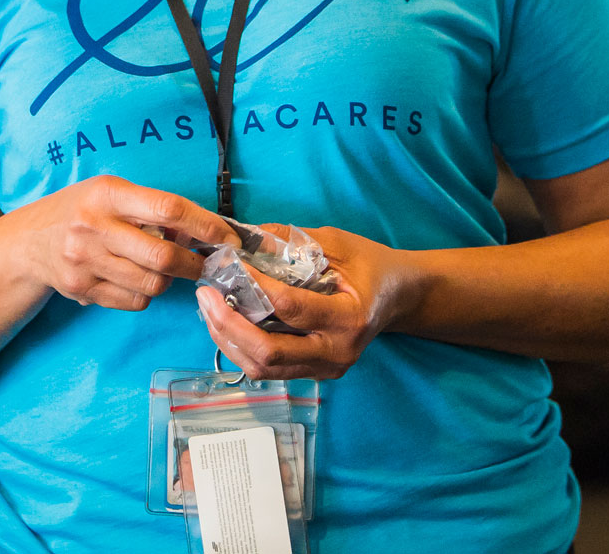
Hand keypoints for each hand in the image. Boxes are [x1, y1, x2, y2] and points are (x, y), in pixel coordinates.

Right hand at [16, 177, 235, 312]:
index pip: (167, 209)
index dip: (204, 225)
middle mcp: (94, 227)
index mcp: (107, 194)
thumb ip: (151, 207)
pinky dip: (145, 293)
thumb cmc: (83, 210)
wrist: (30, 241)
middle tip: (206, 263)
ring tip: (164, 267)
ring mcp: (86, 262)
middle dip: (194, 263)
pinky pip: (134, 301)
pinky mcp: (82, 290)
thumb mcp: (111, 193)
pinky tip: (136, 277)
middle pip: (163, 256)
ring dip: (169, 280)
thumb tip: (203, 230)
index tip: (227, 237)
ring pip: (152, 284)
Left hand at [195, 225, 418, 380]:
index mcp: (349, 319)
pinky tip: (226, 323)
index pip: (290, 307)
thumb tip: (244, 236)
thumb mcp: (339, 243)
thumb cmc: (372, 266)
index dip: (253, 286)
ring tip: (209, 308)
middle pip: (268, 353)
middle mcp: (337, 352)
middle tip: (206, 295)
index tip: (229, 265)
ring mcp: (326, 368)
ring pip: (263, 367)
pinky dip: (241, 348)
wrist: (402, 297)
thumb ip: (292, 241)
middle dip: (229, 325)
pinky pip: (269, 369)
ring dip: (228, 339)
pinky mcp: (315, 372)